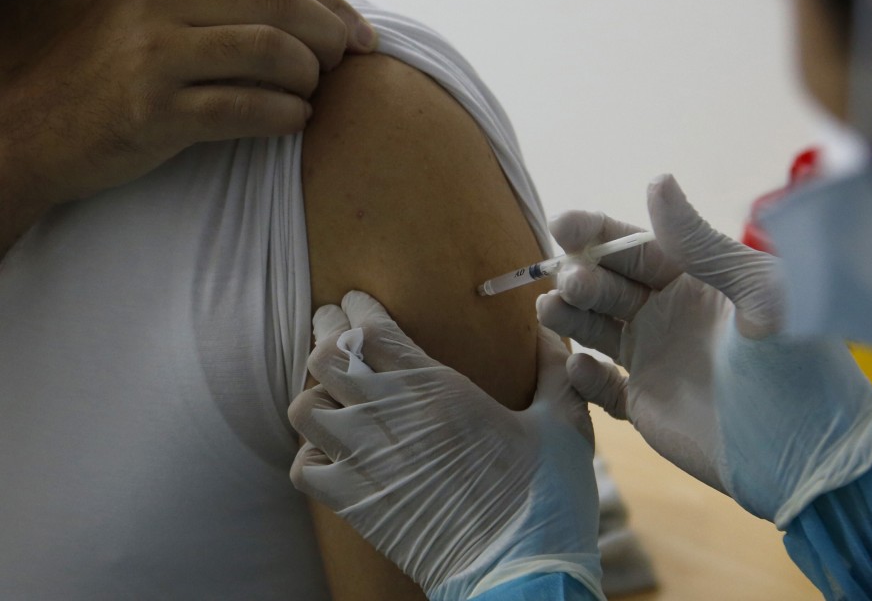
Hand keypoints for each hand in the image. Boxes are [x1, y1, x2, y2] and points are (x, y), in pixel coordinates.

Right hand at [0, 0, 375, 210]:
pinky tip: (293, 121)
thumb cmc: (121, 78)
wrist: (42, 128)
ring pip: (270, 51)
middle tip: (343, 66)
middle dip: (330, 37)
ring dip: (309, 78)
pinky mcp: (154, 111)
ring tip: (309, 96)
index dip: (332, 5)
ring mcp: (154, 56)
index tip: (363, 36)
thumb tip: (318, 16)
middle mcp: (161, 4)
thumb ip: (224, 8)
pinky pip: (246, 107)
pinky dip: (286, 115)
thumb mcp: (161, 20)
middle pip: (280, 6)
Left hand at [289, 292, 602, 599]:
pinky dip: (311, 451)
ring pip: (304, 406)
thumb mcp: (565, 423)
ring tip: (337, 391)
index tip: (357, 300)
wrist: (522, 574)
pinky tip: (336, 448)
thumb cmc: (546, 497)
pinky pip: (304, 465)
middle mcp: (391, 418)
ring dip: (317, 393)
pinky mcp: (355, 505)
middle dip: (327, 334)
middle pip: (324, 355)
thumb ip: (553, 369)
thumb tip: (548, 331)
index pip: (371, 330)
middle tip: (336, 329)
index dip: (357, 308)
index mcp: (439, 390)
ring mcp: (365, 463)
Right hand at [538, 174, 871, 526]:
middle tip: (571, 282)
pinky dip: (586, 377)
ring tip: (551, 311)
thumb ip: (703, 244)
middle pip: (608, 284)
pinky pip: (601, 387)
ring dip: (571, 318)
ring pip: (596, 329)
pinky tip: (582, 368)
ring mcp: (655, 359)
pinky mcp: (644, 405)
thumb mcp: (760, 293)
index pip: (638, 246)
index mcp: (699, 280)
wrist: (810, 456)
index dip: (598, 232)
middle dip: (582, 276)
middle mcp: (670, 313)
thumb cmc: (796, 366)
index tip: (562, 223)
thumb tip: (657, 181)